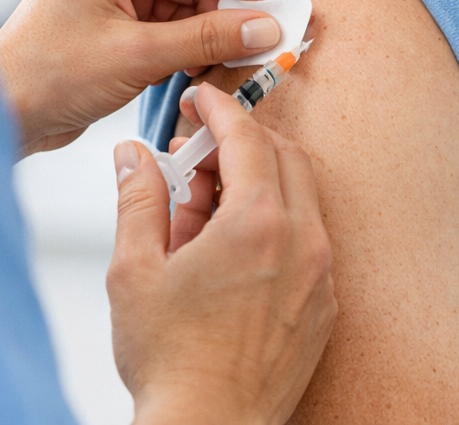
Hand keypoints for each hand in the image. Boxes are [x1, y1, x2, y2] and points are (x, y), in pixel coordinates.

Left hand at [0, 0, 286, 157]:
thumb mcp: (137, 56)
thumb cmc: (47, 76)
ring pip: (186, 0)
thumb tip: (266, 28)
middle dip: (230, 7)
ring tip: (239, 59)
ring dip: (212, 30)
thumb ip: (207, 39)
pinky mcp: (115, 18)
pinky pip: (169, 21)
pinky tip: (207, 66)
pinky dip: (192, 43)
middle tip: (270, 36)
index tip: (281, 4)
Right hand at [108, 85, 335, 424]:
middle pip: (284, 156)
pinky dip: (276, 224)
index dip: (218, 110)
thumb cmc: (170, 360)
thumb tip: (133, 156)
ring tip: (202, 212)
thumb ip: (139, 200)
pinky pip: (308, 239)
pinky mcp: (325, 304)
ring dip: (258, 183)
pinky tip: (230, 249)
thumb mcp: (134, 270)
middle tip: (193, 158)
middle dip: (240, 143)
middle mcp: (303, 242)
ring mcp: (321, 274)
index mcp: (258, 223)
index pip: (247, 137)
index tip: (199, 98)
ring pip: (301, 196)